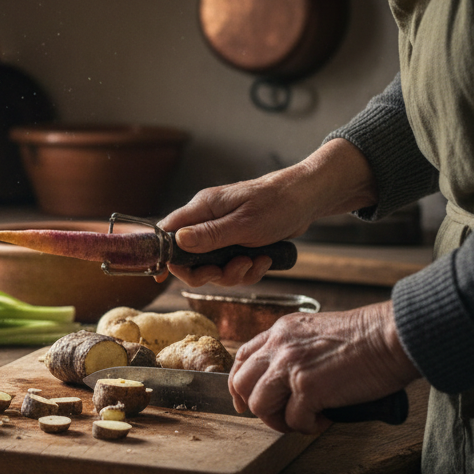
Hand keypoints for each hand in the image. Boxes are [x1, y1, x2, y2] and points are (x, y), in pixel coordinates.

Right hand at [158, 139, 378, 286]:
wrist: (308, 199)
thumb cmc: (278, 203)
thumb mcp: (245, 223)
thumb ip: (210, 235)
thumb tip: (177, 241)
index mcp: (202, 209)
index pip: (168, 232)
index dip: (166, 255)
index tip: (172, 273)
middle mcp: (207, 221)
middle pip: (188, 258)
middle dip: (209, 273)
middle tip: (232, 270)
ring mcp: (222, 233)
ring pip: (212, 266)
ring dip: (233, 273)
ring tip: (255, 262)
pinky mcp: (237, 243)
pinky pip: (231, 267)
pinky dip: (247, 270)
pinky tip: (263, 261)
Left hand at [228, 302, 419, 434]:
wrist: (392, 337)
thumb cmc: (367, 337)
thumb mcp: (317, 330)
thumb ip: (295, 348)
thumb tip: (287, 380)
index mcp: (280, 331)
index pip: (242, 357)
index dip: (239, 384)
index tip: (244, 401)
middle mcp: (279, 346)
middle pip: (241, 383)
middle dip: (256, 407)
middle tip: (279, 416)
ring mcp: (290, 367)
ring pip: (260, 405)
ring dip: (279, 420)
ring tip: (303, 420)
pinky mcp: (308, 388)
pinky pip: (293, 420)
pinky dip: (308, 427)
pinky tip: (325, 419)